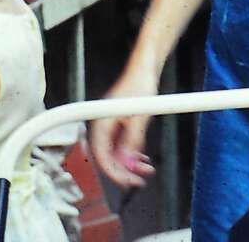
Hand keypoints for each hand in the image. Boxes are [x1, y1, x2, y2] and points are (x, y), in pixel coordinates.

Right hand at [89, 69, 157, 188]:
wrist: (145, 66)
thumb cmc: (140, 83)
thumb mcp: (140, 116)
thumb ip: (133, 140)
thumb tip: (129, 163)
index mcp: (102, 121)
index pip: (101, 155)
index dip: (113, 171)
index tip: (127, 181)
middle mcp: (103, 123)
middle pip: (108, 155)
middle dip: (124, 169)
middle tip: (139, 179)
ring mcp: (111, 122)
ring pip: (116, 151)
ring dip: (130, 162)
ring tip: (146, 169)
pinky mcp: (119, 120)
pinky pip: (121, 143)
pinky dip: (131, 152)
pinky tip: (142, 158)